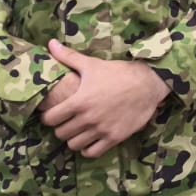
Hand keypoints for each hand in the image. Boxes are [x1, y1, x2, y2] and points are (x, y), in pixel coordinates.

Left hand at [40, 39, 169, 157]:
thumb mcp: (92, 64)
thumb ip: (68, 57)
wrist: (148, 83)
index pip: (50, 119)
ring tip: (78, 131)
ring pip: (74, 145)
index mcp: (79, 101)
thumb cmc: (118, 73)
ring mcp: (102, 129)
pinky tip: (90, 140)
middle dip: (60, 128)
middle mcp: (88, 118)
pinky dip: (88, 149)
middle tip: (66, 122)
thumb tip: (50, 43)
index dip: (47, 117)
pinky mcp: (115, 137)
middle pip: (60, 133)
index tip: (52, 114)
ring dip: (73, 139)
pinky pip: (92, 152)